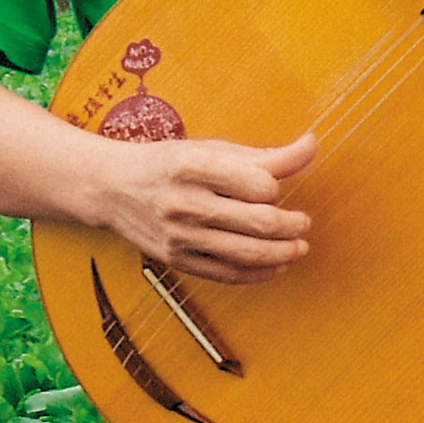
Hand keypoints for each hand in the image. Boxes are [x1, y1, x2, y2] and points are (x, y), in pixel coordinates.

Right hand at [86, 130, 317, 283]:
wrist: (111, 188)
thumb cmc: (168, 164)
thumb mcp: (210, 150)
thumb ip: (263, 155)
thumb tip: (312, 147)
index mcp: (194, 166)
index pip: (258, 184)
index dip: (277, 189)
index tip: (277, 189)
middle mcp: (185, 202)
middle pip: (258, 222)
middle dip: (292, 226)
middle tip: (304, 223)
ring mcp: (179, 236)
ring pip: (247, 253)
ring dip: (283, 253)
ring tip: (298, 247)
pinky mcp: (176, 260)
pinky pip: (227, 275)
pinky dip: (258, 274)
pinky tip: (274, 266)